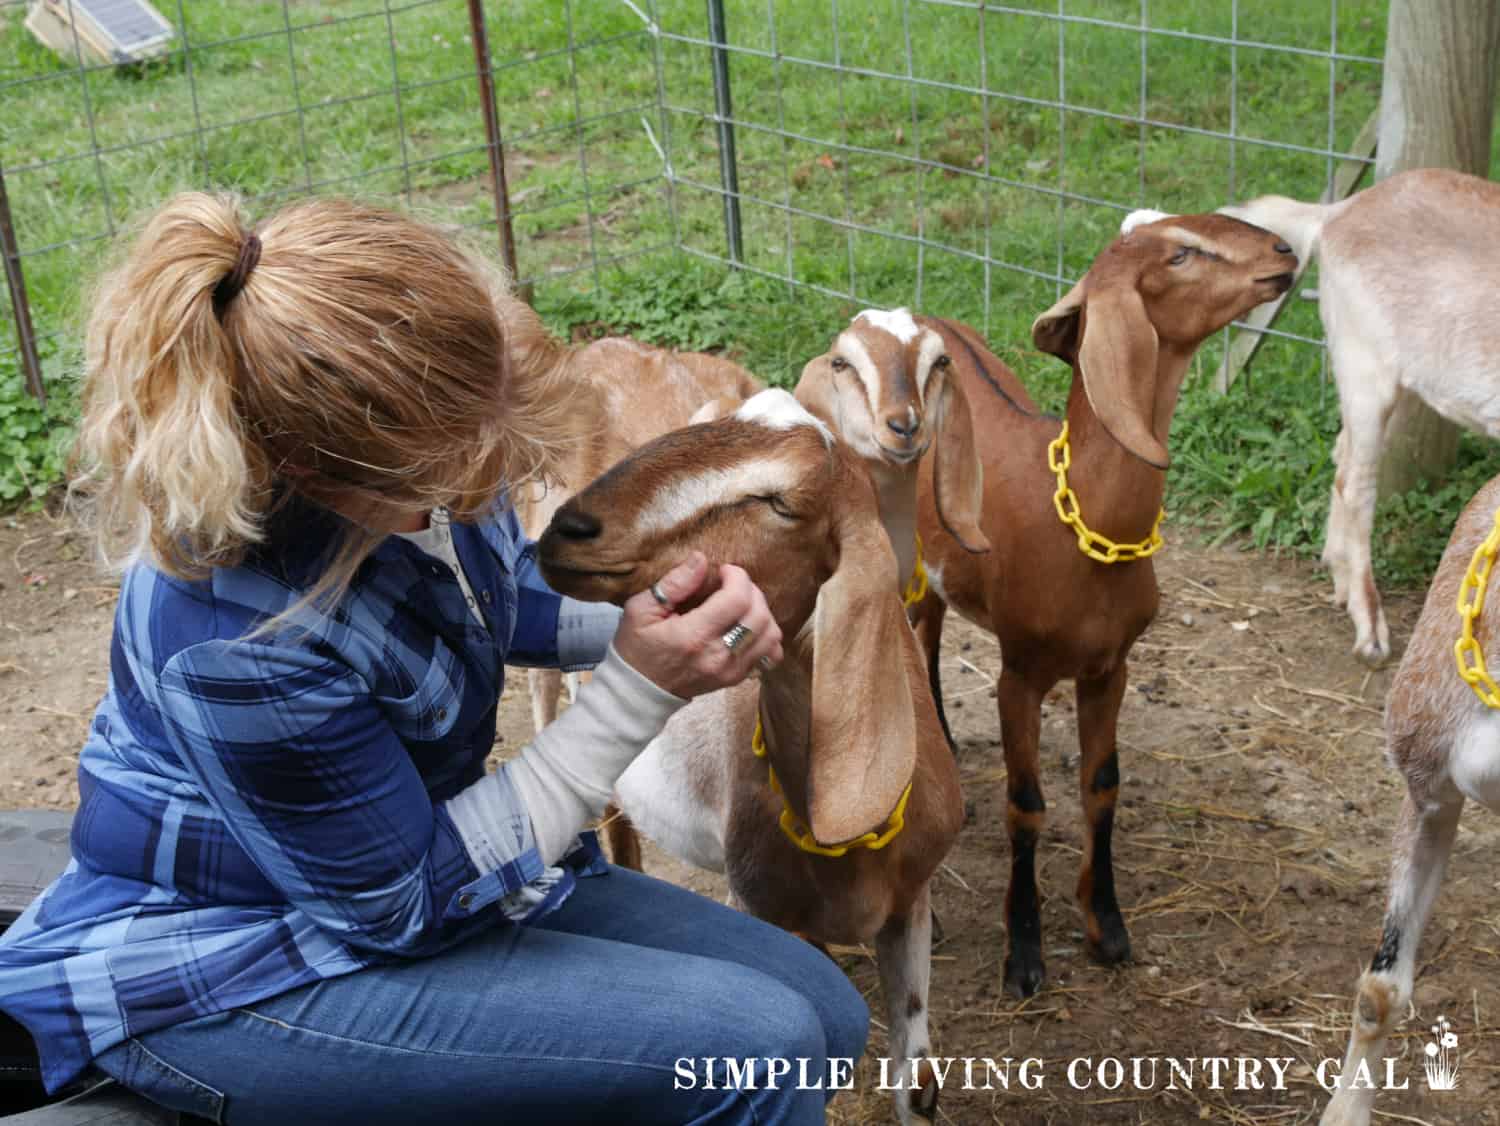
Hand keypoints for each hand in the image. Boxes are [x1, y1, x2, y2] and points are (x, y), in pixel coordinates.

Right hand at [612, 552, 783, 699]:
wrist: (639, 691)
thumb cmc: (637, 647)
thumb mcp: (641, 609)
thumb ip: (674, 583)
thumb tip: (701, 560)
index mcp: (693, 636)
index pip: (737, 599)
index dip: (737, 577)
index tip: (724, 571)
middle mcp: (718, 656)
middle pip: (759, 615)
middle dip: (751, 591)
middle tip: (732, 585)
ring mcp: (730, 671)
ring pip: (770, 635)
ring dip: (762, 612)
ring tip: (741, 604)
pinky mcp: (736, 678)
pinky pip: (769, 654)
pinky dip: (765, 635)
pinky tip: (746, 626)